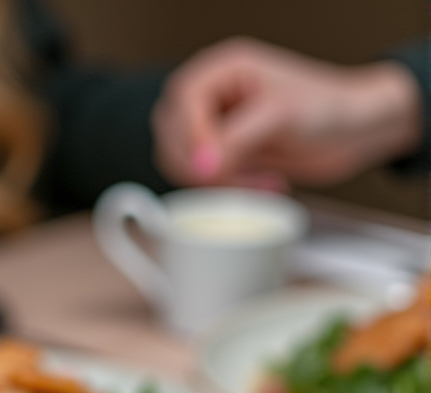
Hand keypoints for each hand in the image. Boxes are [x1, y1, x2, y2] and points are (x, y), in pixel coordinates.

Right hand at [152, 37, 422, 188]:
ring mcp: (216, 129)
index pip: (181, 101)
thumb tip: (201, 165)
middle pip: (172, 134)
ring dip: (217, 182)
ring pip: (183, 162)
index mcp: (223, 70)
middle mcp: (214, 97)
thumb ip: (236, 139)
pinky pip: (204, 181)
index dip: (191, 136)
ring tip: (258, 180)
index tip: (210, 166)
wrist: (351, 133)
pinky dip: (228, 191)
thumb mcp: (280, 116)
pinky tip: (260, 185)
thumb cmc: (326, 107)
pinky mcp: (225, 157)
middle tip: (237, 175)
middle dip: (202, 164)